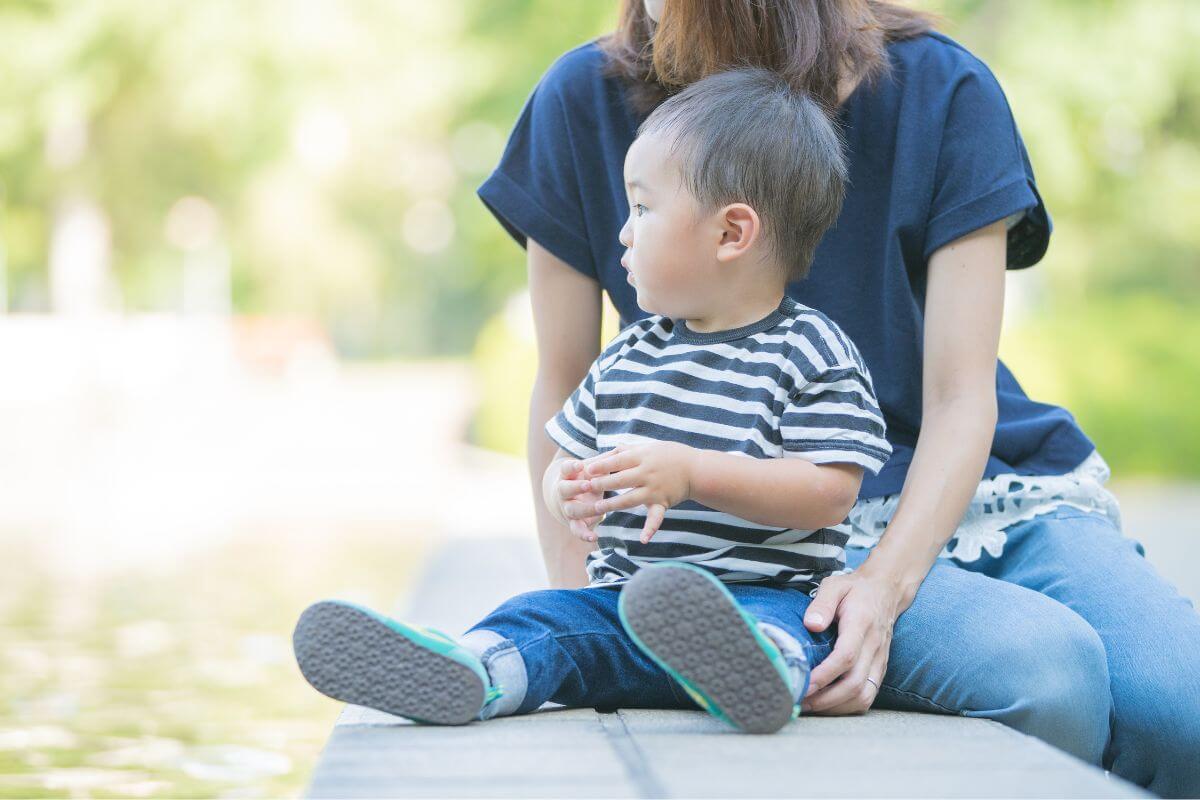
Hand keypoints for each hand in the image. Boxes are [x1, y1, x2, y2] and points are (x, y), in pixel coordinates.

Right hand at [554, 458, 605, 541]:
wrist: (571, 496)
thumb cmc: (586, 477)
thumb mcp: (591, 469)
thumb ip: (603, 461)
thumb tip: (622, 447)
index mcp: (567, 475)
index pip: (565, 469)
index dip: (571, 467)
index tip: (580, 465)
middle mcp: (564, 491)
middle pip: (565, 489)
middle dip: (576, 487)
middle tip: (588, 485)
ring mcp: (567, 507)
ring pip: (572, 510)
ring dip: (584, 509)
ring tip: (599, 510)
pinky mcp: (573, 522)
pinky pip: (576, 529)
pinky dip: (584, 534)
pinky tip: (594, 537)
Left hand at [571, 442, 695, 542]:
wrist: (695, 468)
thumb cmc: (666, 455)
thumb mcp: (644, 447)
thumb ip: (622, 452)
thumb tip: (598, 458)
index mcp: (642, 457)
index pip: (617, 461)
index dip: (601, 466)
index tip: (586, 470)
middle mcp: (647, 473)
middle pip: (620, 480)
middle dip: (602, 484)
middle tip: (585, 488)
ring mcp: (655, 490)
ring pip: (630, 499)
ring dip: (614, 504)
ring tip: (598, 508)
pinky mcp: (662, 503)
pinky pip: (656, 517)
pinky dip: (651, 529)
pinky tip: (643, 540)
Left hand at [800, 566, 912, 714]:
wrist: (886, 591)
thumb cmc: (855, 589)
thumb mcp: (835, 586)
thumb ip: (822, 603)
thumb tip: (811, 625)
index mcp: (861, 625)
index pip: (846, 656)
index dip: (825, 675)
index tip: (804, 684)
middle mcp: (874, 647)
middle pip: (855, 683)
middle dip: (826, 698)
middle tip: (799, 701)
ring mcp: (880, 661)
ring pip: (864, 695)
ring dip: (836, 707)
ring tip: (810, 706)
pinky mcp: (880, 669)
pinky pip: (868, 696)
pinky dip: (848, 706)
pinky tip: (827, 705)